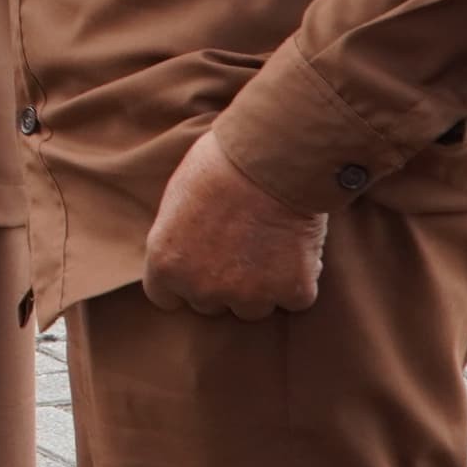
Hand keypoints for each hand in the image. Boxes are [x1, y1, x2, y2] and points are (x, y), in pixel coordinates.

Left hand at [138, 128, 328, 317]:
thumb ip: (179, 238)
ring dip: (262, 286)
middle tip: (239, 246)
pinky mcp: (291, 291)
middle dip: (222, 282)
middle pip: (210, 303)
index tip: (198, 264)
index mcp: (166, 263)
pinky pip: (296, 298)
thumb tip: (187, 250)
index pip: (166, 296)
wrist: (271, 159)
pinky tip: (298, 246)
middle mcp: (202, 288)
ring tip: (270, 245)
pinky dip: (300, 278)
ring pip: (253, 307)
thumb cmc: (219, 166)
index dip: (183, 281)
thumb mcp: (177, 199)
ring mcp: (248, 295)